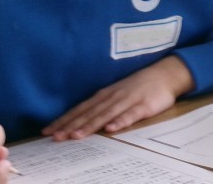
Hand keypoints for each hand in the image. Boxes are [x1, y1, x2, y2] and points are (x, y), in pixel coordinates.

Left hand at [42, 55, 194, 139]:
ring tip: (76, 136)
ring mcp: (128, 100)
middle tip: (55, 137)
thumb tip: (81, 119)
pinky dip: (120, 121)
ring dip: (90, 125)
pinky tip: (111, 129)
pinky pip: (131, 114)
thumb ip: (101, 105)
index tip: (48, 131)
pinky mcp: (144, 105)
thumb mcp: (117, 93)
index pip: (80, 109)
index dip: (64, 120)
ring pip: (106, 114)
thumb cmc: (139, 86)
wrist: (164, 74)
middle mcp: (112, 97)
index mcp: (104, 95)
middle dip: (71, 125)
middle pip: (89, 113)